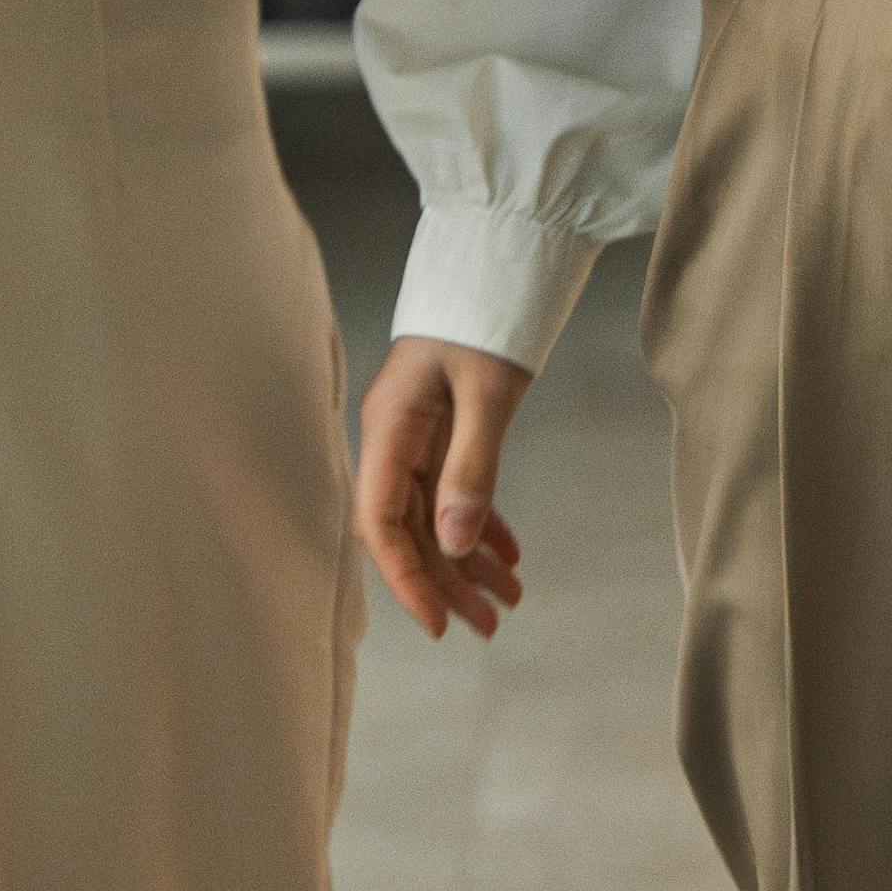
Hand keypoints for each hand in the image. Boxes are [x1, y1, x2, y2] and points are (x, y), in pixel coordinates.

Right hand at [355, 334, 532, 638]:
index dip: (406, 578)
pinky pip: (456, 492)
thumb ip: (471, 469)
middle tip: (488, 626)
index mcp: (390, 430)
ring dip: (468, 563)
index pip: (382, 524)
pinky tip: (509, 557)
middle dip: (445, 582)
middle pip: (410, 530)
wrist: (499, 264)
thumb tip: (456, 544)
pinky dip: (483, 526)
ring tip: (509, 602)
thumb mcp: (487, 394)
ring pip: (436, 517)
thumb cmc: (484, 316)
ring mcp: (419, 436)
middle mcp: (396, 440)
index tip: (437, 622)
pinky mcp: (446, 430)